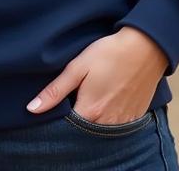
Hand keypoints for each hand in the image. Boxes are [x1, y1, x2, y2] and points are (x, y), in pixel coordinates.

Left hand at [25, 27, 167, 123]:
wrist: (146, 47)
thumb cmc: (110, 53)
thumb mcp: (78, 67)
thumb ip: (55, 91)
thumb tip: (32, 109)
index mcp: (90, 111)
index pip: (68, 128)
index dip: (61, 120)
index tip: (58, 108)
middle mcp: (107, 123)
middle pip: (85, 132)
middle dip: (77, 122)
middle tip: (77, 99)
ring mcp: (123, 122)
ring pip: (101, 131)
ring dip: (94, 122)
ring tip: (92, 100)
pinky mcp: (135, 117)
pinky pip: (118, 128)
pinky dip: (109, 120)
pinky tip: (107, 103)